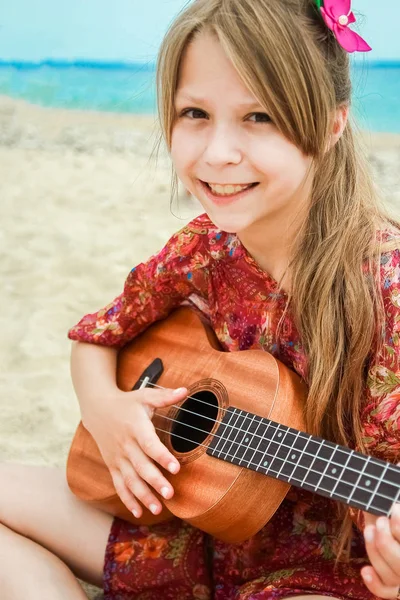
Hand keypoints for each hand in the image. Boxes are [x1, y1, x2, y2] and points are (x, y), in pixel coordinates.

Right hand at [86, 385, 187, 517]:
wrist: (97, 409)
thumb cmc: (127, 403)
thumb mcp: (145, 396)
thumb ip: (165, 396)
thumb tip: (186, 390)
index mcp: (136, 427)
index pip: (149, 444)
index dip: (162, 456)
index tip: (176, 468)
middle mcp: (125, 445)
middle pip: (141, 466)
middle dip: (155, 482)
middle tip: (170, 494)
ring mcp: (117, 458)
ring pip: (130, 480)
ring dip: (143, 496)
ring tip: (158, 509)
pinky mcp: (112, 466)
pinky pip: (119, 485)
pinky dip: (128, 500)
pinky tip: (139, 512)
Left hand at [362, 502, 399, 597]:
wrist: (387, 515)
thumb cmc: (391, 509)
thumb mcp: (391, 505)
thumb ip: (392, 507)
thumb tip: (388, 504)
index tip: (394, 508)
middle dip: (386, 542)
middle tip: (380, 520)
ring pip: (391, 575)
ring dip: (376, 553)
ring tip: (369, 530)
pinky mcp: (392, 586)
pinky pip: (384, 591)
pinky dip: (374, 583)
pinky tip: (365, 570)